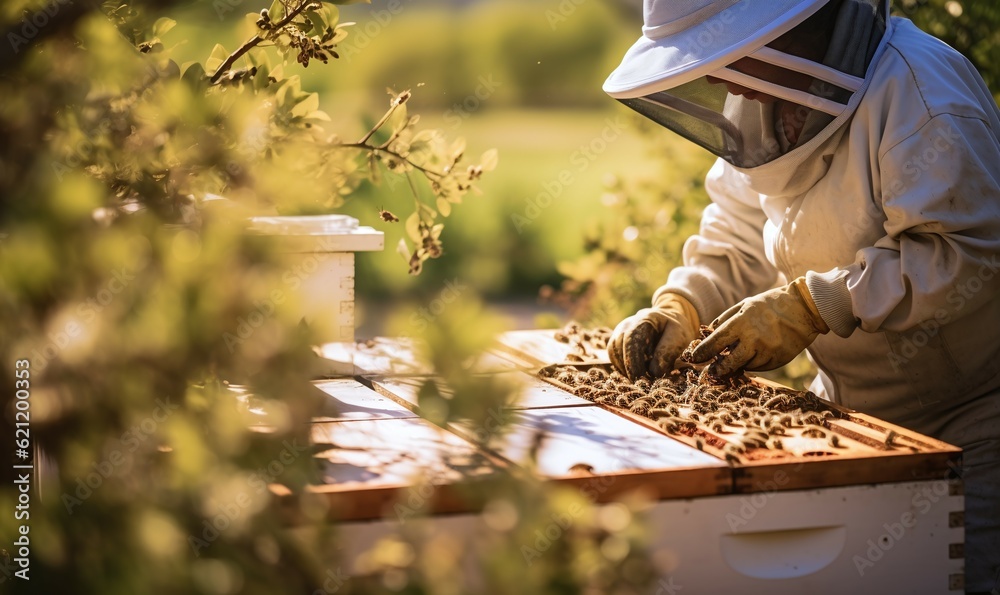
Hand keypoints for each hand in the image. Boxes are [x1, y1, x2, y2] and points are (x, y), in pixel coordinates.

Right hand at [609, 292, 699, 379]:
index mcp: (643, 319)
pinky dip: (623, 369)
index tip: (641, 379)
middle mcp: (627, 324)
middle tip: (642, 384)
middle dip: (629, 369)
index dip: (633, 361)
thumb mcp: (679, 337)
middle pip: (618, 347)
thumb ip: (667, 351)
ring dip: (625, 370)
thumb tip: (654, 372)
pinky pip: (614, 358)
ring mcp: (619, 332)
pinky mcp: (616, 342)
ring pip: (614, 354)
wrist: (669, 321)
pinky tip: (636, 374)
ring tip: (641, 379)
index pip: (631, 340)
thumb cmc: (676, 329)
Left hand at [689, 277, 828, 375]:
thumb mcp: (745, 305)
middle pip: (729, 362)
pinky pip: (761, 367)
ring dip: (739, 363)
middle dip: (717, 369)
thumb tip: (708, 332)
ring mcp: (768, 351)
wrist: (804, 308)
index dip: (702, 352)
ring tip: (741, 354)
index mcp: (742, 323)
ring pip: (746, 366)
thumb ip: (725, 319)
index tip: (693, 357)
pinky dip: (755, 362)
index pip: (716, 342)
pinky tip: (758, 352)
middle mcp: (754, 339)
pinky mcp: (779, 360)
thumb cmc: (770, 304)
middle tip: (711, 371)